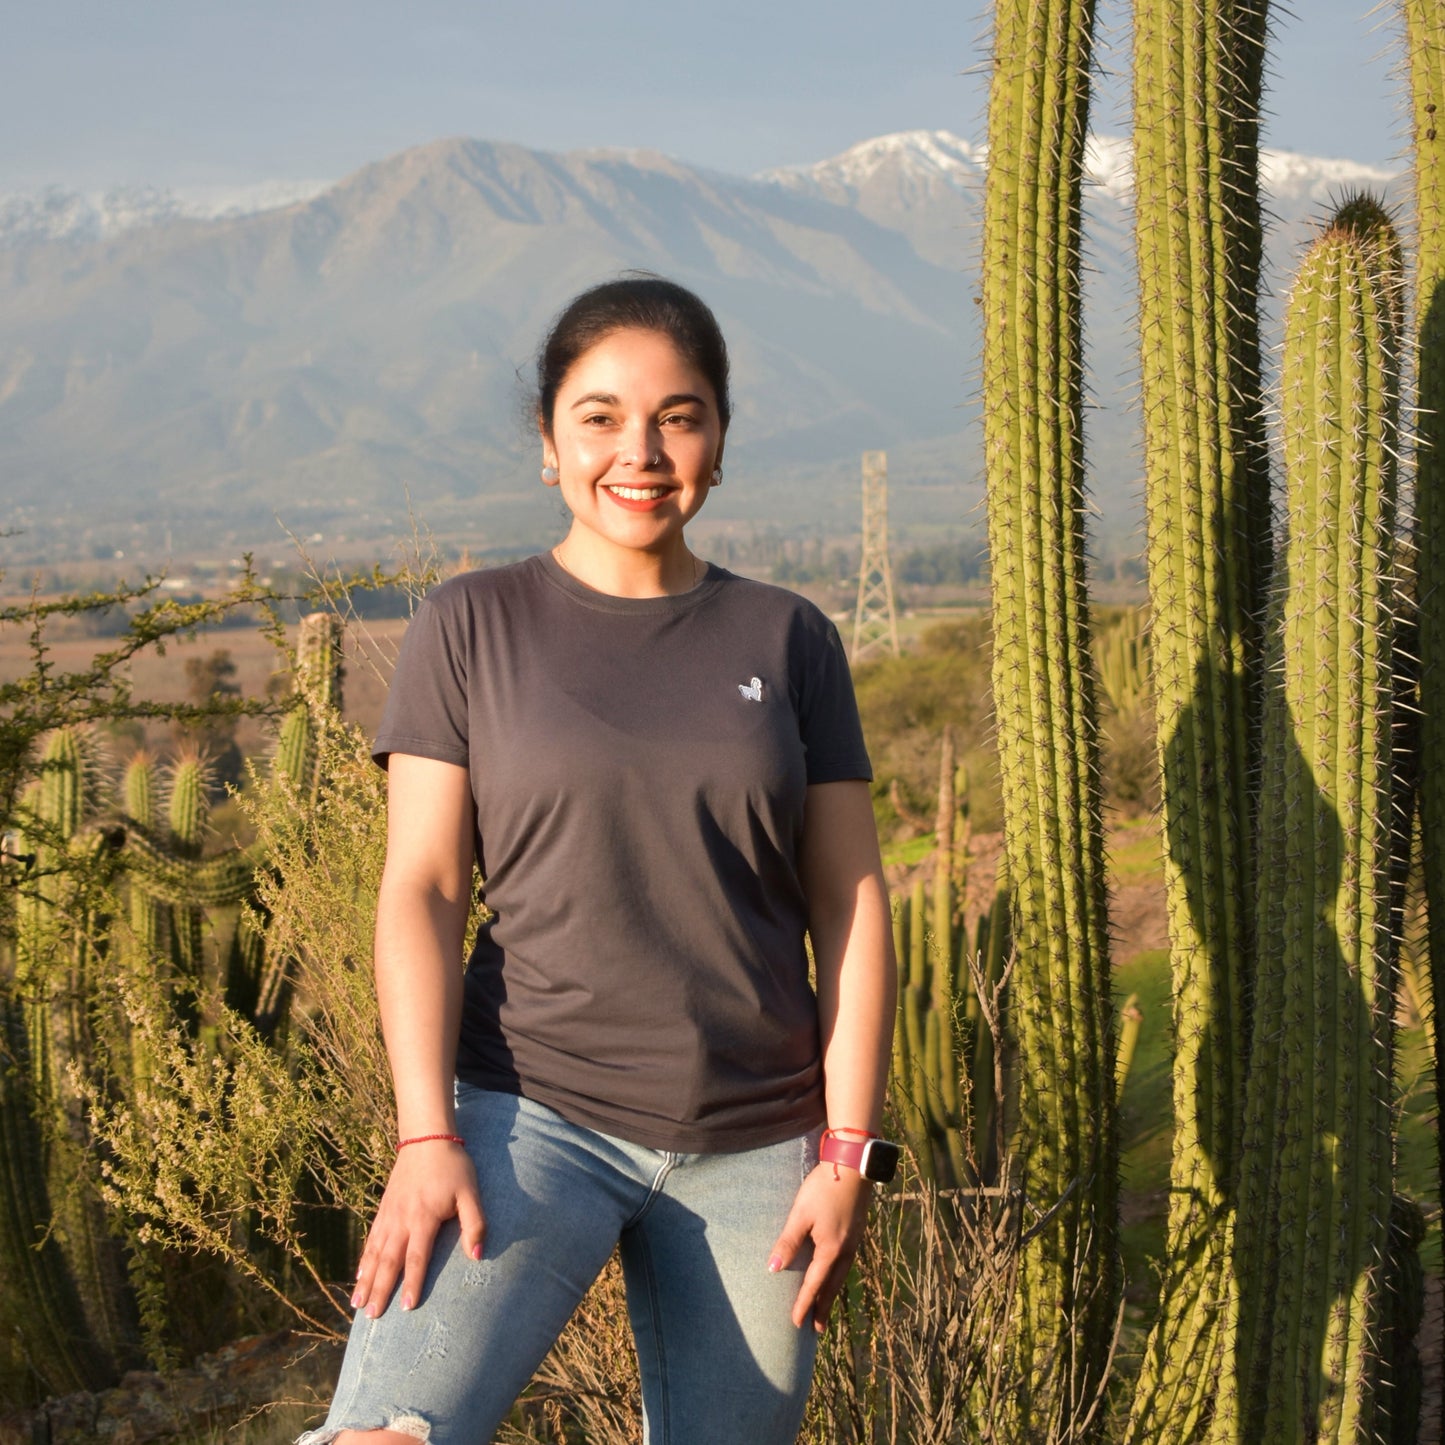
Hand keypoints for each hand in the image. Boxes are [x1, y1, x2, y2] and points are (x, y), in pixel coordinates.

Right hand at [350, 1142, 484, 1317]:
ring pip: (375, 1253)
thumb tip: (477, 1256)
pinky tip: (358, 1276)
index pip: (416, 1258)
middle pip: (389, 1261)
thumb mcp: (470, 1192)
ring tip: (358, 1305)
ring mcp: (389, 1214)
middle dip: (380, 1290)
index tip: (406, 1309)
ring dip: (366, 1280)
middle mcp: (401, 1219)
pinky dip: (364, 1260)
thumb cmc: (453, 1167)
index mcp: (423, 1217)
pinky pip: (371, 1239)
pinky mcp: (383, 1209)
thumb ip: (475, 1224)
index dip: (411, 1284)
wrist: (427, 1140)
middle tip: (372, 1317)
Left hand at [767, 1162, 872, 1332]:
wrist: (854, 1166)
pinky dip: (838, 1278)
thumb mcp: (801, 1213)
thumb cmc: (824, 1188)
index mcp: (831, 1250)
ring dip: (831, 1294)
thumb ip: (788, 1241)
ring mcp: (854, 1242)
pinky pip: (846, 1265)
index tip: (796, 1323)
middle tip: (816, 1329)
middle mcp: (846, 1251)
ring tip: (825, 1307)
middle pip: (832, 1287)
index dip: (804, 1304)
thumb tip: (773, 1268)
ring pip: (841, 1276)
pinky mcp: (856, 1232)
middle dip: (823, 1307)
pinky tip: (835, 1275)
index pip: (814, 1285)